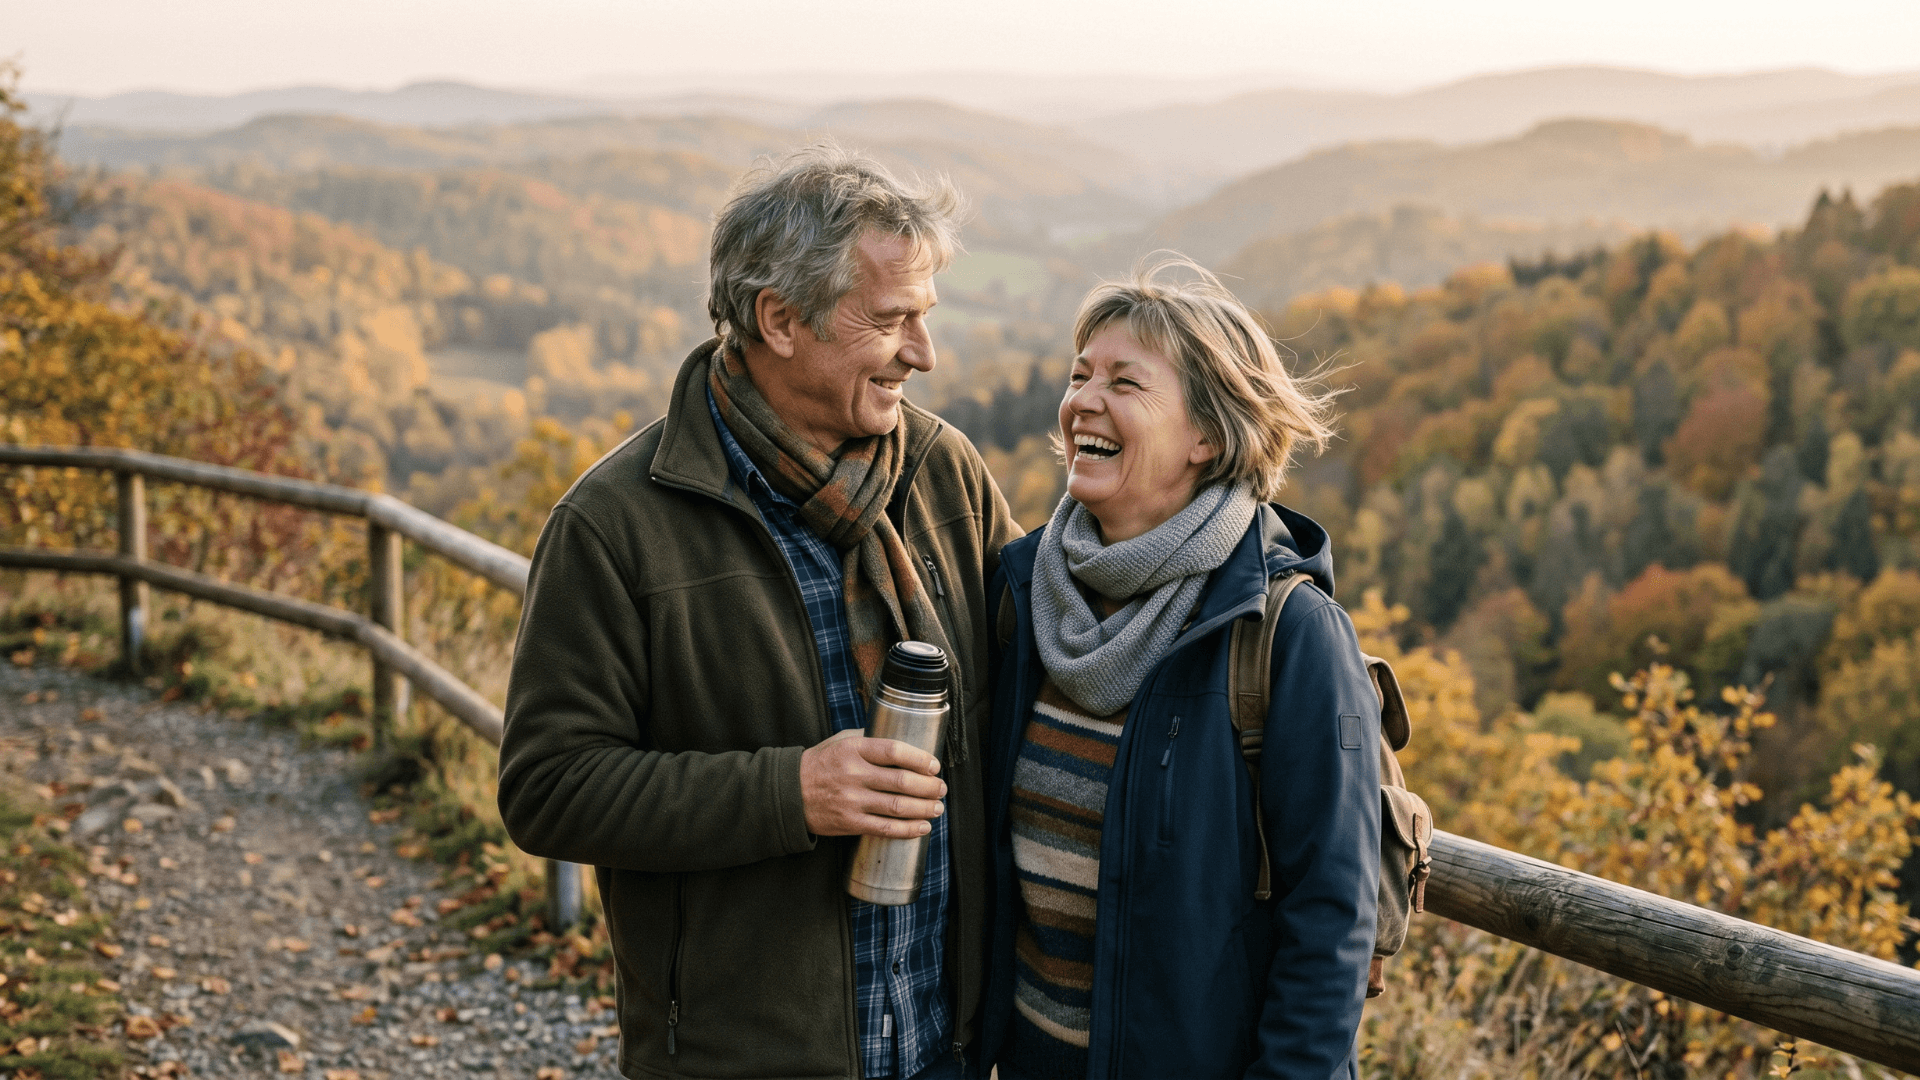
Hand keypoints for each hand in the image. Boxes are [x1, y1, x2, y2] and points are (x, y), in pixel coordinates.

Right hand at [800, 728, 946, 837]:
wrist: (789, 793)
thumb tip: (903, 743)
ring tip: (937, 807)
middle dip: (929, 786)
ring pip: (898, 806)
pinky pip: (885, 828)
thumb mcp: (841, 742)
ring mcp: (852, 800)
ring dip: (924, 808)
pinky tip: (922, 826)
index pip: (894, 751)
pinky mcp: (850, 822)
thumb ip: (870, 740)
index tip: (934, 765)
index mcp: (853, 750)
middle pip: (902, 781)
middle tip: (941, 788)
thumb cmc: (821, 764)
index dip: (920, 759)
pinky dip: (908, 829)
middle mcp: (854, 774)